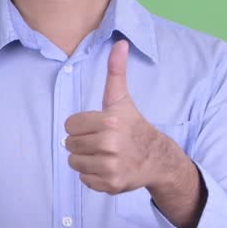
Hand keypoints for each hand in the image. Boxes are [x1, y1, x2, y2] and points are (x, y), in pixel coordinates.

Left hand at [63, 40, 164, 194]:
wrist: (157, 158)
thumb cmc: (133, 126)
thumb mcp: (121, 99)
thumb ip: (116, 71)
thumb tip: (120, 43)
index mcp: (109, 122)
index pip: (70, 125)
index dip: (81, 125)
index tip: (98, 126)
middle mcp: (109, 145)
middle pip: (69, 144)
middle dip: (82, 142)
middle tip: (101, 141)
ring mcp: (111, 166)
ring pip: (74, 163)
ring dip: (85, 159)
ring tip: (104, 154)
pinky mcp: (111, 184)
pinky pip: (84, 180)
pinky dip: (92, 176)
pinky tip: (108, 167)